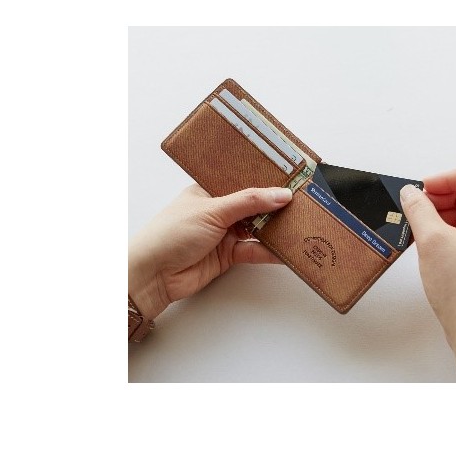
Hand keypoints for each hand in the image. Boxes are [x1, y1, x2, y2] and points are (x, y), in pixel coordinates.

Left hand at [128, 185, 292, 319]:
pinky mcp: (228, 256)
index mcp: (209, 191)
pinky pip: (254, 251)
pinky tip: (285, 249)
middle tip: (302, 203)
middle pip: (253, 206)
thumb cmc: (171, 234)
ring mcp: (223, 234)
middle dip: (274, 206)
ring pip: (256, 229)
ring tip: (299, 224)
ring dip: (274, 229)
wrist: (153, 275)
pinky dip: (269, 252)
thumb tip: (280, 194)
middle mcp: (218, 210)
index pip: (242, 181)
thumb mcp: (213, 210)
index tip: (290, 180)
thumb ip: (249, 202)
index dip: (265, 181)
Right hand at [400, 162, 455, 381]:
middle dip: (443, 198)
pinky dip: (454, 230)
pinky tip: (435, 243)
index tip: (423, 190)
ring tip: (423, 231)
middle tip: (418, 210)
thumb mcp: (432, 242)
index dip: (446, 177)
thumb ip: (418, 210)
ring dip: (447, 215)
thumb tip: (410, 193)